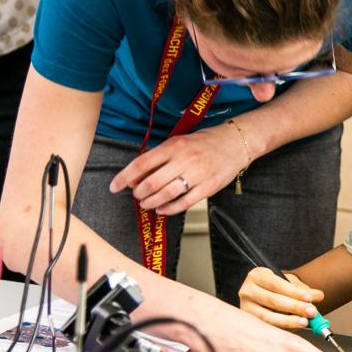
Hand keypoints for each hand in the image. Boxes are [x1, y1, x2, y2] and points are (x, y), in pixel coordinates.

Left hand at [109, 121, 249, 214]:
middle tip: (136, 196)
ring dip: (151, 203)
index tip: (114, 186)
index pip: (142, 163)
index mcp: (174, 146)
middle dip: (139, 193)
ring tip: (147, 204)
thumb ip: (159, 158)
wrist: (237, 141)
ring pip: (167, 194)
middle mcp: (185, 159)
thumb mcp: (179, 142)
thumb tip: (136, 176)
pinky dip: (169, 209)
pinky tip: (162, 209)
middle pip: (152, 182)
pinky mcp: (209, 187)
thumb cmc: (206, 142)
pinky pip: (184, 203)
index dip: (124, 177)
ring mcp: (198, 174)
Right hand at [239, 268, 324, 329]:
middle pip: (273, 300)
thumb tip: (319, 296)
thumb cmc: (277, 288)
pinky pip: (267, 327)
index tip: (309, 298)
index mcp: (257, 275)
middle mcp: (247, 290)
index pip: (277, 284)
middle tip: (312, 312)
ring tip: (305, 322)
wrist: (265, 295)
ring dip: (289, 320)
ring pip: (268, 316)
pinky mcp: (249, 322)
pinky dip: (283, 328)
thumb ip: (304, 290)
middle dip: (294, 307)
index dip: (294, 292)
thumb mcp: (289, 284)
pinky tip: (295, 328)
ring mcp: (246, 308)